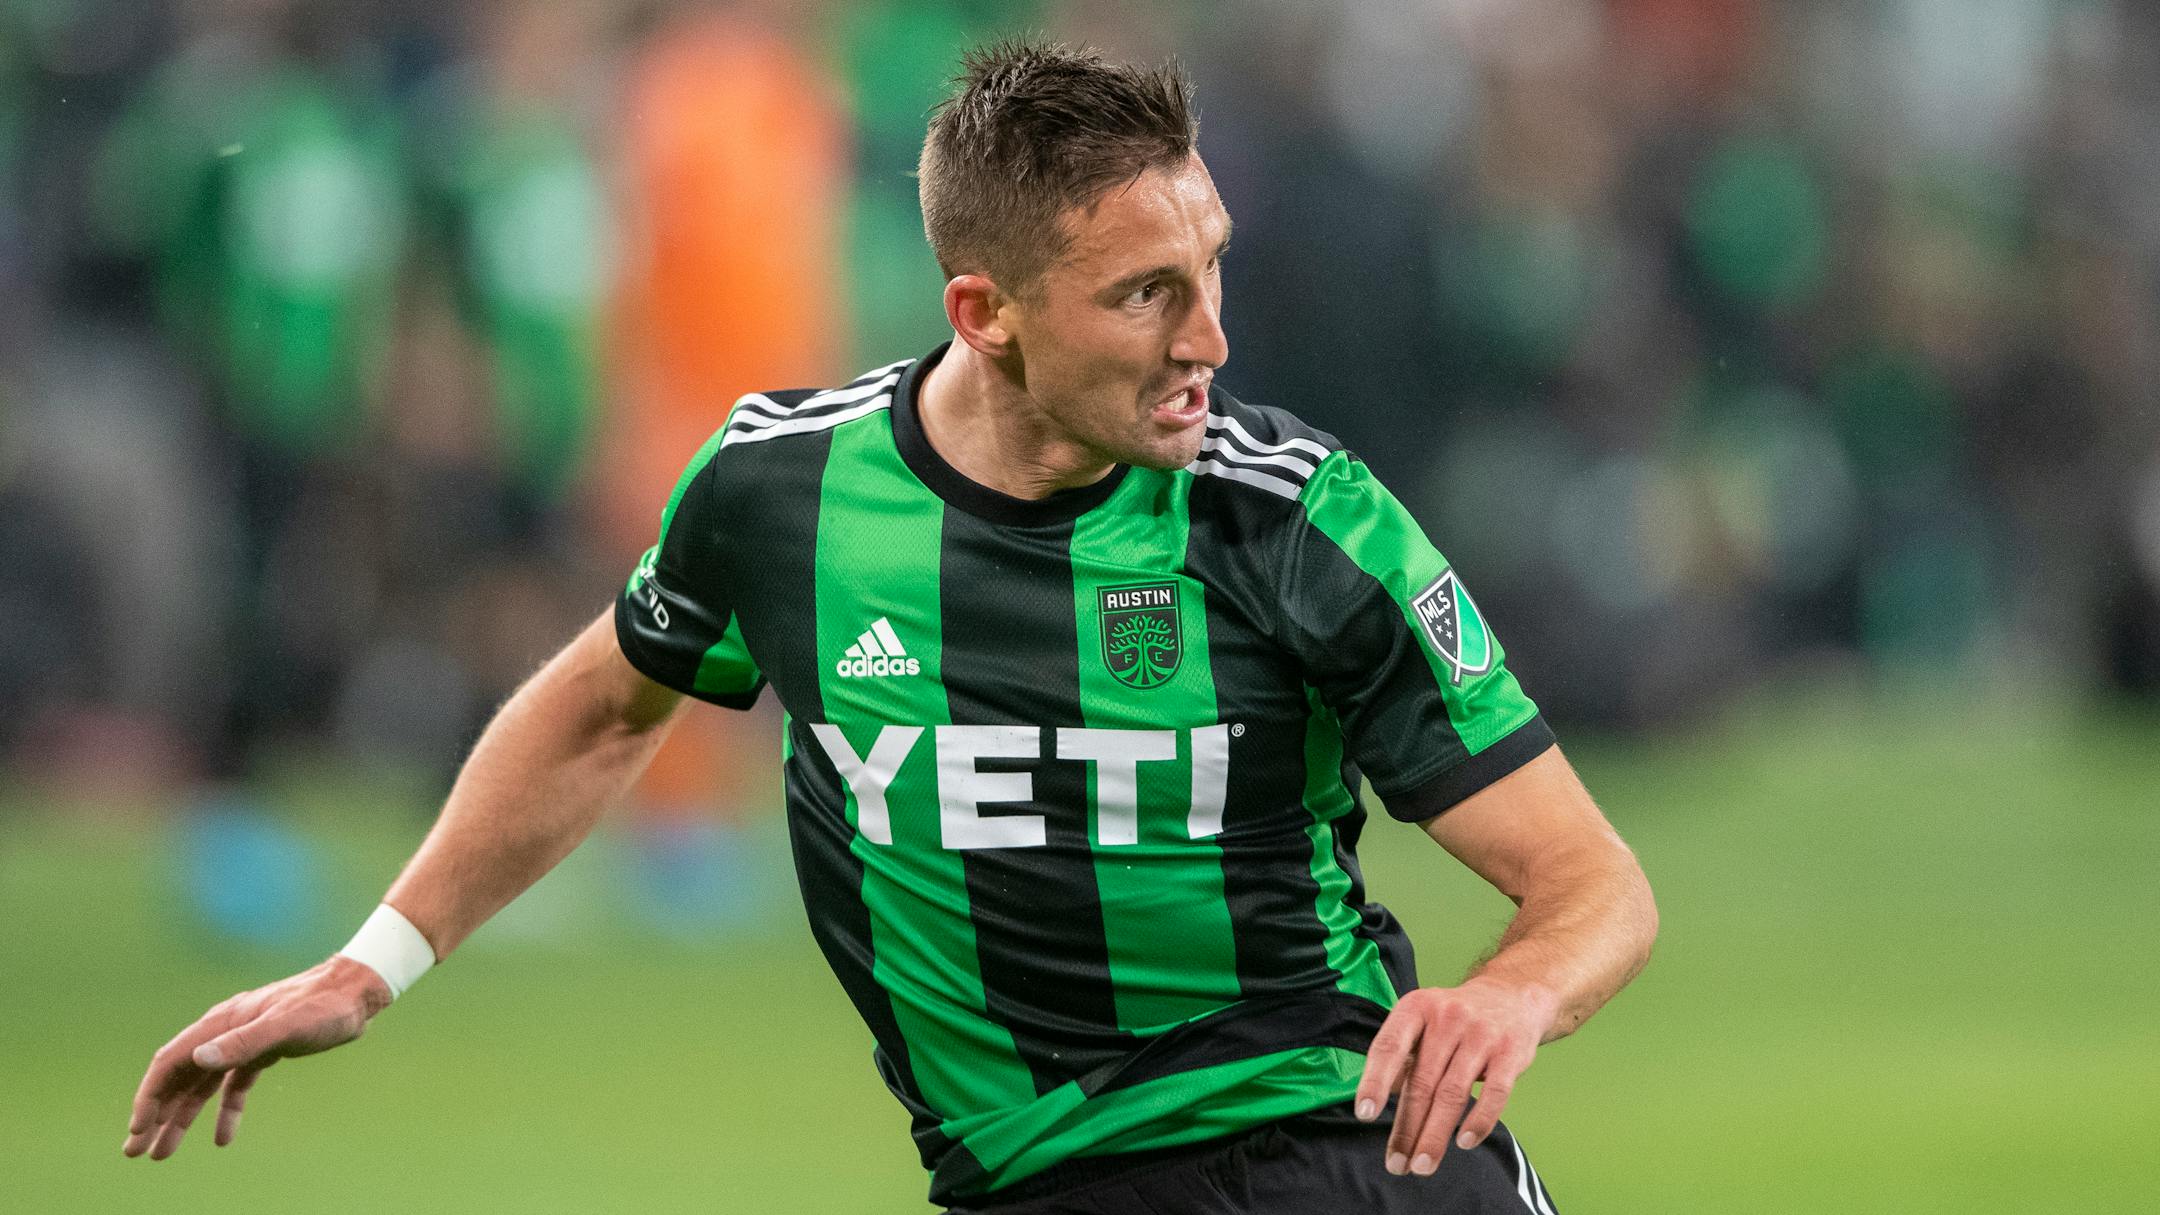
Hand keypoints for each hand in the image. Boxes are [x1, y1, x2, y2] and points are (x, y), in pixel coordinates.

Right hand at [122, 955, 392, 1159]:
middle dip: (156, 1115)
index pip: (171, 1063)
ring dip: (182, 1117)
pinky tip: (222, 1138)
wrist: (357, 992)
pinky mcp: (264, 1051)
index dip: (150, 1097)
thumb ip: (244, 1042)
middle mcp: (224, 1032)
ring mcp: (243, 1042)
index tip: (137, 1130)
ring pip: (201, 1085)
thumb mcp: (287, 1024)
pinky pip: (234, 1086)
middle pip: (178, 1077)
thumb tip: (198, 1058)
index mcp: (221, 1023)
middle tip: (136, 1152)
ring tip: (162, 1152)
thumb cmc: (325, 1006)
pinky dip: (225, 1111)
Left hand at [1352, 977, 1558, 1175]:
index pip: (1389, 1047)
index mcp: (1417, 1007)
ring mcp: (1481, 1034)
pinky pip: (1494, 1094)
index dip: (1375, 1081)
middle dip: (1406, 1128)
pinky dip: (1479, 1121)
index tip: (1365, 1114)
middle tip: (1397, 1164)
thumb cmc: (1454, 1019)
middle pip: (1422, 1082)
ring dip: (1435, 1136)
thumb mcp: (1422, 1022)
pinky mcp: (1511, 1053)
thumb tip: (1378, 1101)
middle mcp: (1448, 1017)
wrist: (1512, 997)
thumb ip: (1401, 1057)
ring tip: (1422, 1165)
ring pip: (1453, 1094)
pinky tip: (1463, 1143)